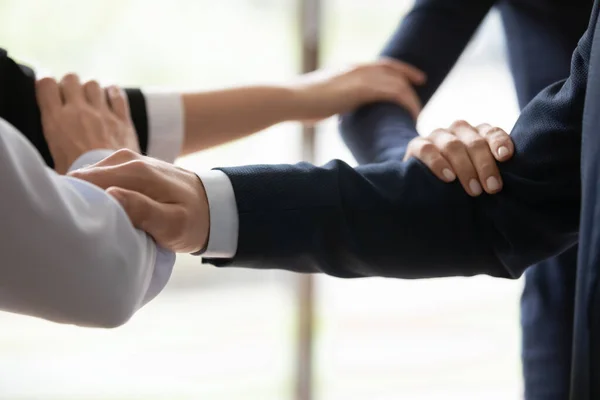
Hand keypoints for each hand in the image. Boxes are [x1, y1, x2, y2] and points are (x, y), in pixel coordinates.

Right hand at [36, 73, 139, 173]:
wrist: (106, 183)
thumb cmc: (75, 177)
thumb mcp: (53, 157)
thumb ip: (54, 138)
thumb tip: (57, 136)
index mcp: (56, 119)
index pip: (45, 83)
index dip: (47, 82)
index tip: (50, 89)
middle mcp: (78, 111)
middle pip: (71, 79)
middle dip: (70, 84)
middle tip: (72, 96)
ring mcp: (102, 114)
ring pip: (94, 84)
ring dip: (92, 89)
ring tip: (92, 99)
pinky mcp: (122, 120)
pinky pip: (118, 95)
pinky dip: (114, 92)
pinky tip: (111, 97)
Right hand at [69, 149, 208, 252]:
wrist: (214, 207)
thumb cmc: (194, 220)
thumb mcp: (172, 224)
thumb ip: (142, 210)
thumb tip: (108, 195)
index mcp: (134, 171)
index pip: (82, 182)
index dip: (76, 204)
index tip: (81, 227)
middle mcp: (125, 159)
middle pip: (82, 180)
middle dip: (81, 203)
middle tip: (91, 229)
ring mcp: (125, 161)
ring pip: (89, 181)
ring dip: (91, 201)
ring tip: (102, 224)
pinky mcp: (127, 168)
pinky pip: (100, 181)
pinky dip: (100, 197)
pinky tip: (110, 215)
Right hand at [294, 58, 425, 121]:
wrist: (291, 100)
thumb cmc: (301, 104)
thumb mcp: (323, 99)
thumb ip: (335, 101)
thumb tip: (337, 112)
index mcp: (348, 68)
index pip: (381, 65)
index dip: (399, 71)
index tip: (412, 79)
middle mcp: (357, 68)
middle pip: (394, 69)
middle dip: (411, 80)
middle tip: (420, 95)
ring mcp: (359, 77)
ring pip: (397, 83)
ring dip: (410, 99)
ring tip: (415, 115)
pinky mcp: (360, 89)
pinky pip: (393, 93)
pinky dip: (405, 104)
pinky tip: (409, 116)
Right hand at [404, 120, 513, 195]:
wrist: (423, 180)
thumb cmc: (460, 180)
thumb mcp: (479, 174)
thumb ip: (492, 171)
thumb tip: (513, 184)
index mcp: (477, 133)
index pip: (492, 132)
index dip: (499, 142)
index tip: (505, 157)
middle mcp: (458, 130)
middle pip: (475, 142)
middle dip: (485, 166)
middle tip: (492, 188)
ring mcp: (437, 135)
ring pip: (453, 146)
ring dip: (465, 168)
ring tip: (473, 190)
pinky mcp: (416, 145)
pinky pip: (427, 150)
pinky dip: (438, 163)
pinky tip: (448, 178)